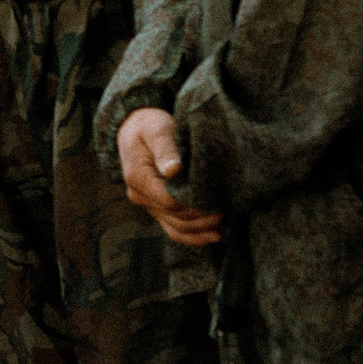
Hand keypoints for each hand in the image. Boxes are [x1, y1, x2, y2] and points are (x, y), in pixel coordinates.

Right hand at [118, 108, 222, 245]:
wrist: (135, 128)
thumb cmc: (149, 126)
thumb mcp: (157, 130)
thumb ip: (165, 148)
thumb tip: (173, 169)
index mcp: (138, 178)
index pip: (171, 201)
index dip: (195, 204)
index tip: (217, 198)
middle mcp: (140, 196)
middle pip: (176, 218)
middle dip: (203, 218)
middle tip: (227, 210)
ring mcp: (148, 205)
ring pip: (176, 229)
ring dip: (201, 231)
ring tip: (225, 227)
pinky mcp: (157, 208)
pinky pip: (173, 229)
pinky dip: (193, 237)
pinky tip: (214, 236)